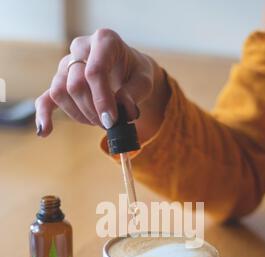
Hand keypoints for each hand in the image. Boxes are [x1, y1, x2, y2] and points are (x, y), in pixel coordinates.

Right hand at [35, 29, 168, 139]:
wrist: (128, 70)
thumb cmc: (136, 73)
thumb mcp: (145, 80)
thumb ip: (135, 92)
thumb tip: (122, 106)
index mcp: (104, 41)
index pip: (94, 71)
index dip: (102, 100)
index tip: (112, 121)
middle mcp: (81, 48)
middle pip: (75, 85)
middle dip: (93, 110)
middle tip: (110, 123)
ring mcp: (67, 64)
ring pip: (60, 92)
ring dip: (79, 114)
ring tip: (97, 121)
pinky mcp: (60, 81)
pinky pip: (46, 98)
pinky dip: (44, 115)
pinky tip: (45, 131)